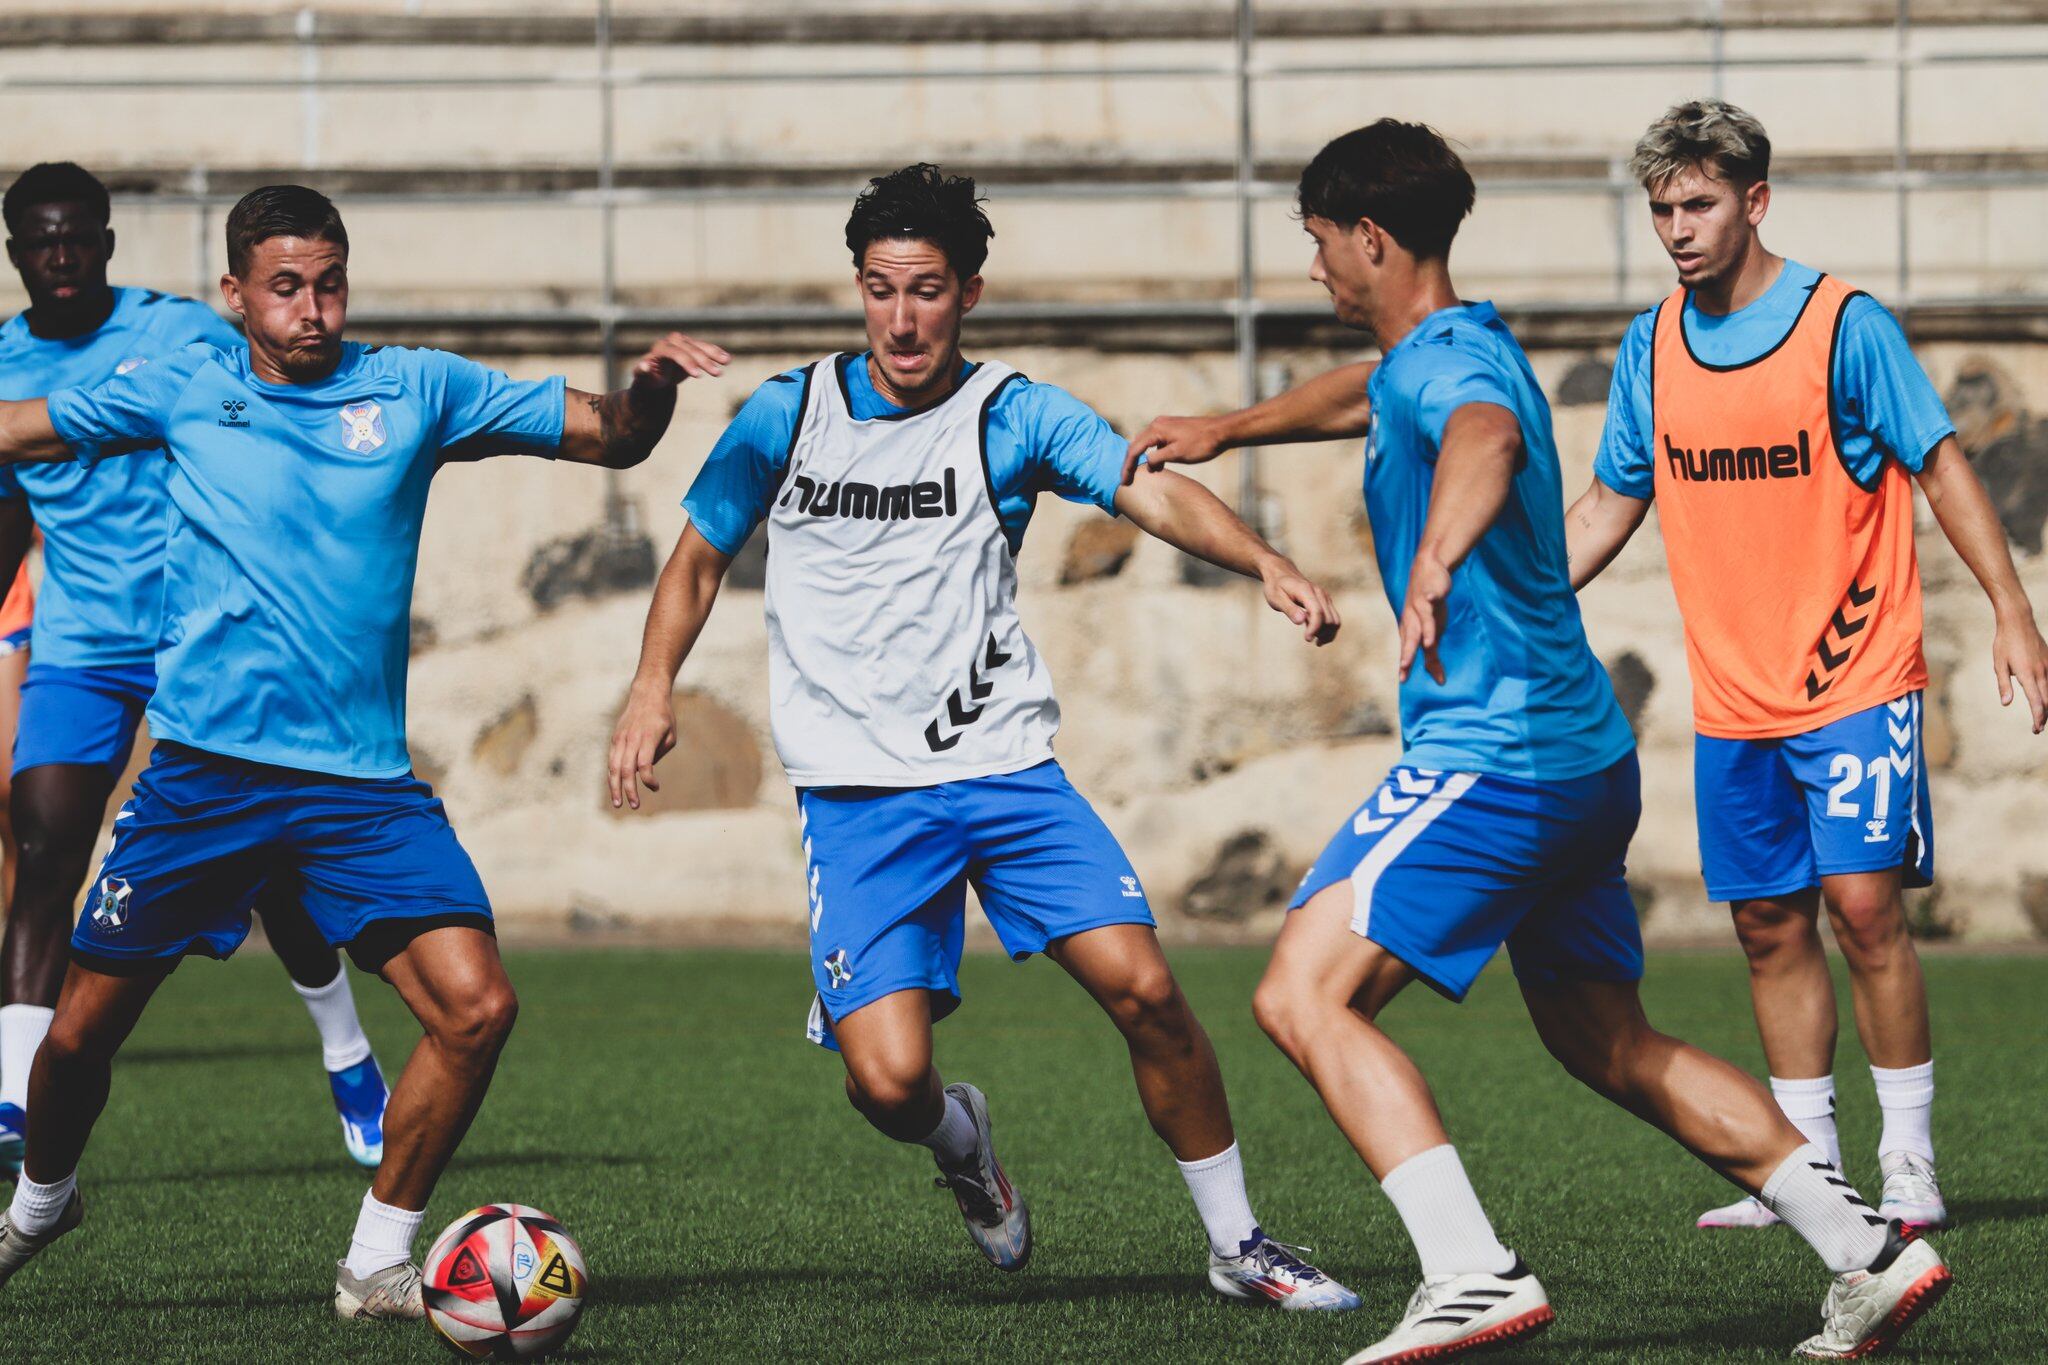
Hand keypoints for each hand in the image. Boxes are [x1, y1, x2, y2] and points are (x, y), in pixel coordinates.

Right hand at [608, 680, 678, 809]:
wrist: (647, 694)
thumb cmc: (663, 717)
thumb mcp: (670, 735)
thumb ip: (659, 753)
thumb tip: (645, 771)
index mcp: (648, 737)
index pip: (644, 764)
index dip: (649, 779)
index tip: (656, 787)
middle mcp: (631, 738)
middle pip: (626, 769)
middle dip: (629, 790)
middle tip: (634, 806)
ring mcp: (620, 738)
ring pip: (613, 767)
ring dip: (615, 787)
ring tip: (618, 803)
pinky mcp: (615, 739)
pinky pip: (611, 760)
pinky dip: (612, 776)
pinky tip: (615, 788)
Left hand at [630, 332, 730, 389]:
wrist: (656, 377)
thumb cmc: (648, 379)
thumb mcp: (642, 379)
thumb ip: (642, 372)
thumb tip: (645, 365)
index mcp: (659, 348)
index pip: (674, 352)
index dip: (687, 362)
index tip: (698, 376)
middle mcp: (671, 341)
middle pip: (689, 348)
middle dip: (703, 360)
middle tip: (717, 373)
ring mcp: (683, 342)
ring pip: (700, 346)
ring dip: (714, 354)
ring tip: (726, 362)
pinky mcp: (692, 346)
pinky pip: (705, 348)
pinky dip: (716, 352)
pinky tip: (726, 358)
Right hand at [1121, 414, 1232, 484]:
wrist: (1221, 431)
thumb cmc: (1201, 443)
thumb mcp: (1177, 454)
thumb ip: (1158, 458)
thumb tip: (1147, 463)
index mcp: (1156, 429)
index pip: (1134, 449)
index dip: (1127, 466)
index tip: (1124, 480)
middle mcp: (1157, 424)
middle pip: (1136, 445)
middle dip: (1130, 462)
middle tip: (1126, 479)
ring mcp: (1165, 425)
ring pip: (1146, 444)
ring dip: (1141, 459)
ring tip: (1137, 475)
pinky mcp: (1172, 429)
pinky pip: (1156, 442)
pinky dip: (1153, 454)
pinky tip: (1156, 466)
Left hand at [1259, 557, 1339, 644]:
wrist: (1281, 574)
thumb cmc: (1276, 586)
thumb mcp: (1276, 598)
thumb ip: (1289, 609)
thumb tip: (1301, 620)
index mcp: (1307, 591)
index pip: (1317, 612)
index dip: (1314, 628)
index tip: (1307, 638)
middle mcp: (1320, 593)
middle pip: (1329, 618)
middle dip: (1321, 633)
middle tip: (1308, 638)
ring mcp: (1324, 597)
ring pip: (1335, 620)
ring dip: (1327, 633)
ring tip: (1315, 640)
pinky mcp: (1325, 601)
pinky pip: (1333, 618)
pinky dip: (1328, 629)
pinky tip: (1316, 634)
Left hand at [1398, 550, 1451, 683]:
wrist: (1428, 571)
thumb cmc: (1429, 607)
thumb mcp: (1432, 633)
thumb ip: (1433, 655)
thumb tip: (1440, 681)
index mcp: (1410, 630)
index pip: (1407, 649)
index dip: (1405, 663)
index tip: (1403, 680)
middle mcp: (1412, 618)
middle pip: (1410, 638)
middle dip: (1408, 653)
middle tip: (1405, 667)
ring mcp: (1420, 605)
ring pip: (1422, 620)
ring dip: (1425, 631)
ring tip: (1428, 644)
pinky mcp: (1431, 591)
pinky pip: (1432, 595)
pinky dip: (1432, 597)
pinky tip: (1432, 598)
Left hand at [1991, 610, 2047, 732]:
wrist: (2018, 622)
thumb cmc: (2005, 643)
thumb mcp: (1999, 664)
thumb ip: (2003, 685)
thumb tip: (2006, 704)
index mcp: (2028, 674)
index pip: (2036, 702)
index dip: (2038, 717)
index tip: (2036, 728)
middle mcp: (2042, 671)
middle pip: (2047, 700)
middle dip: (2044, 716)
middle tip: (2037, 729)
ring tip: (2042, 717)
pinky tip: (2045, 698)